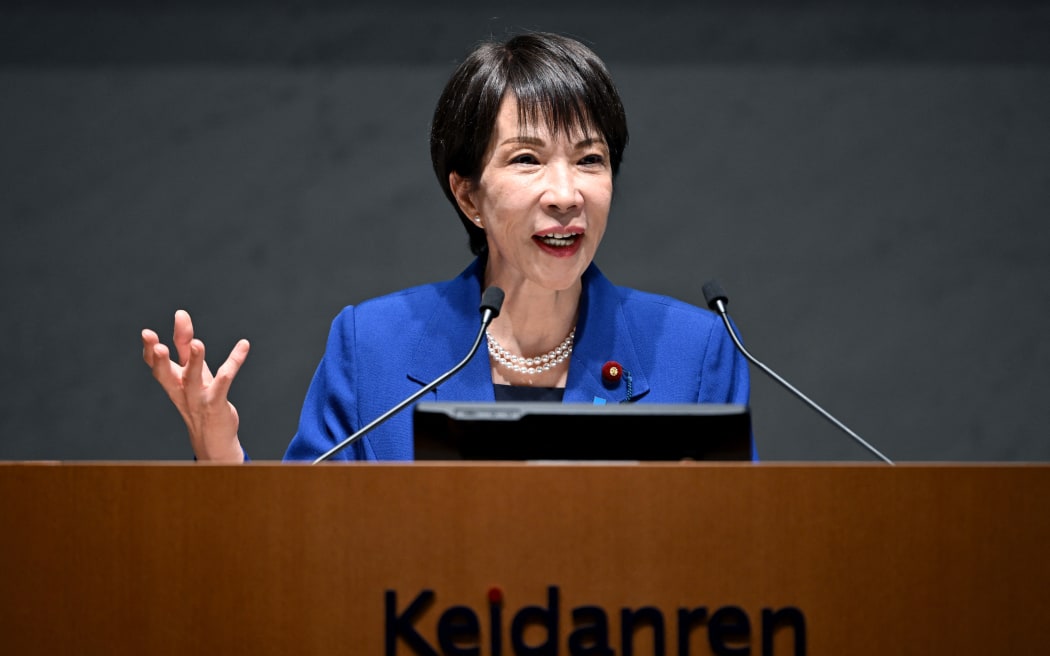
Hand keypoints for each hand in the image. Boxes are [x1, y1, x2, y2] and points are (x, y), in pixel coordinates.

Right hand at [141, 310, 249, 461]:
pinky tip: (242, 347)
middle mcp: (181, 391)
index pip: (156, 365)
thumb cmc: (200, 400)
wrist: (212, 440)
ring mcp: (198, 399)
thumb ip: (186, 345)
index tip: (146, 333)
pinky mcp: (216, 404)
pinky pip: (224, 383)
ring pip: (193, 379)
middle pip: (166, 374)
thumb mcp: (192, 373)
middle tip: (157, 346)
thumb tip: (181, 313)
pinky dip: (233, 363)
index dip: (149, 350)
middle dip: (160, 360)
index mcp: (172, 382)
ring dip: (195, 361)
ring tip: (197, 343)